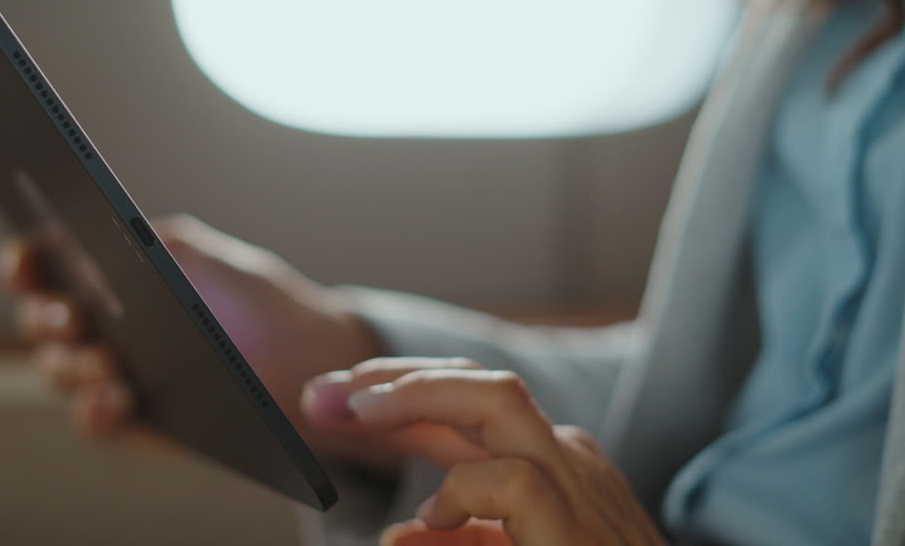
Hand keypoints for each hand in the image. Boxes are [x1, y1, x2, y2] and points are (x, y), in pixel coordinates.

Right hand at [0, 214, 386, 462]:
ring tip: (108, 361)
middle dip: (47, 317)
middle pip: (39, 321)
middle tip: (70, 317)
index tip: (25, 262)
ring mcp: (106, 376)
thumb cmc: (248, 297)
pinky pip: (90, 420)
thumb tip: (90, 244)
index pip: (41, 266)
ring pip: (59, 371)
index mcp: (104, 275)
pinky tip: (116, 397)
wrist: (302, 360)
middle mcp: (94, 326)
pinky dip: (94, 408)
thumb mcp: (197, 256)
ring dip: (75, 364)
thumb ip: (144, 244)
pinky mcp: (128, 423)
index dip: (21, 264)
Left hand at [305, 358, 665, 545]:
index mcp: (550, 468)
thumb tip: (398, 533)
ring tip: (362, 410)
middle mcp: (566, 462)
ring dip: (420, 394)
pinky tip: (433, 519)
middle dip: (397, 376)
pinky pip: (514, 481)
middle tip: (324, 392)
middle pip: (478, 385)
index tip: (334, 402)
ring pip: (500, 399)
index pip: (468, 408)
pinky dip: (462, 491)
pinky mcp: (579, 529)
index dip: (398, 396)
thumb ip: (463, 539)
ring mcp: (580, 488)